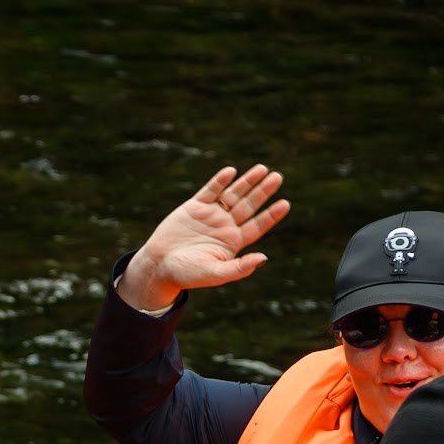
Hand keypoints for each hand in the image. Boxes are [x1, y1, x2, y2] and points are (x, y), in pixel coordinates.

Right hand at [116, 164, 290, 313]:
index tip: (285, 204)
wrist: (158, 266)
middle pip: (248, 206)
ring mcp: (210, 215)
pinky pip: (210, 190)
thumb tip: (264, 258)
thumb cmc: (187, 274)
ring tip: (262, 169)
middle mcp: (224, 226)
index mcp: (232, 242)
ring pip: (232, 195)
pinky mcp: (194, 207)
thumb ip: (239, 267)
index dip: (271, 215)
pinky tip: (230, 172)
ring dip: (247, 182)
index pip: (257, 225)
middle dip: (263, 192)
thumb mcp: (215, 273)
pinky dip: (219, 181)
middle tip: (278, 177)